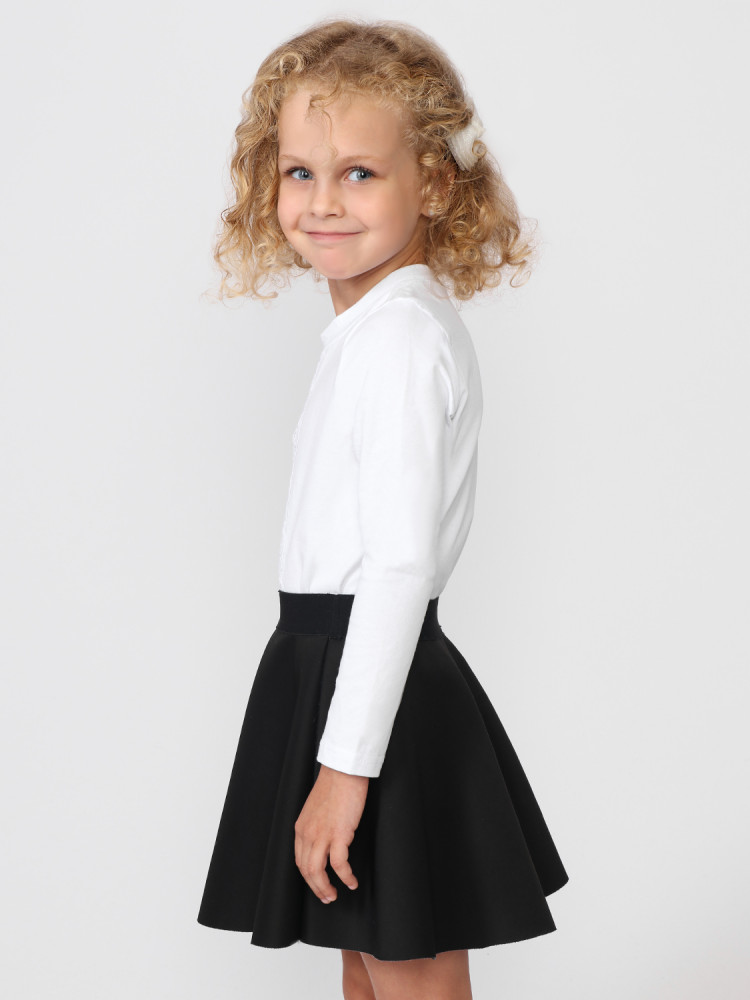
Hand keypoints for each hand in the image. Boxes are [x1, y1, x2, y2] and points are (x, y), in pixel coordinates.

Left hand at [294, 763, 368, 903]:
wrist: (343, 771)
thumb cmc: (334, 785)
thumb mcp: (316, 808)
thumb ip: (316, 825)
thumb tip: (324, 839)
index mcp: (301, 827)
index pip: (299, 860)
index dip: (308, 877)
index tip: (317, 884)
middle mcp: (308, 833)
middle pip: (306, 870)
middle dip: (316, 888)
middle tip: (326, 897)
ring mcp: (322, 835)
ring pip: (317, 872)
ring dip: (325, 888)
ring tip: (335, 895)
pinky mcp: (339, 834)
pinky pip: (339, 864)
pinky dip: (345, 877)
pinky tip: (351, 882)